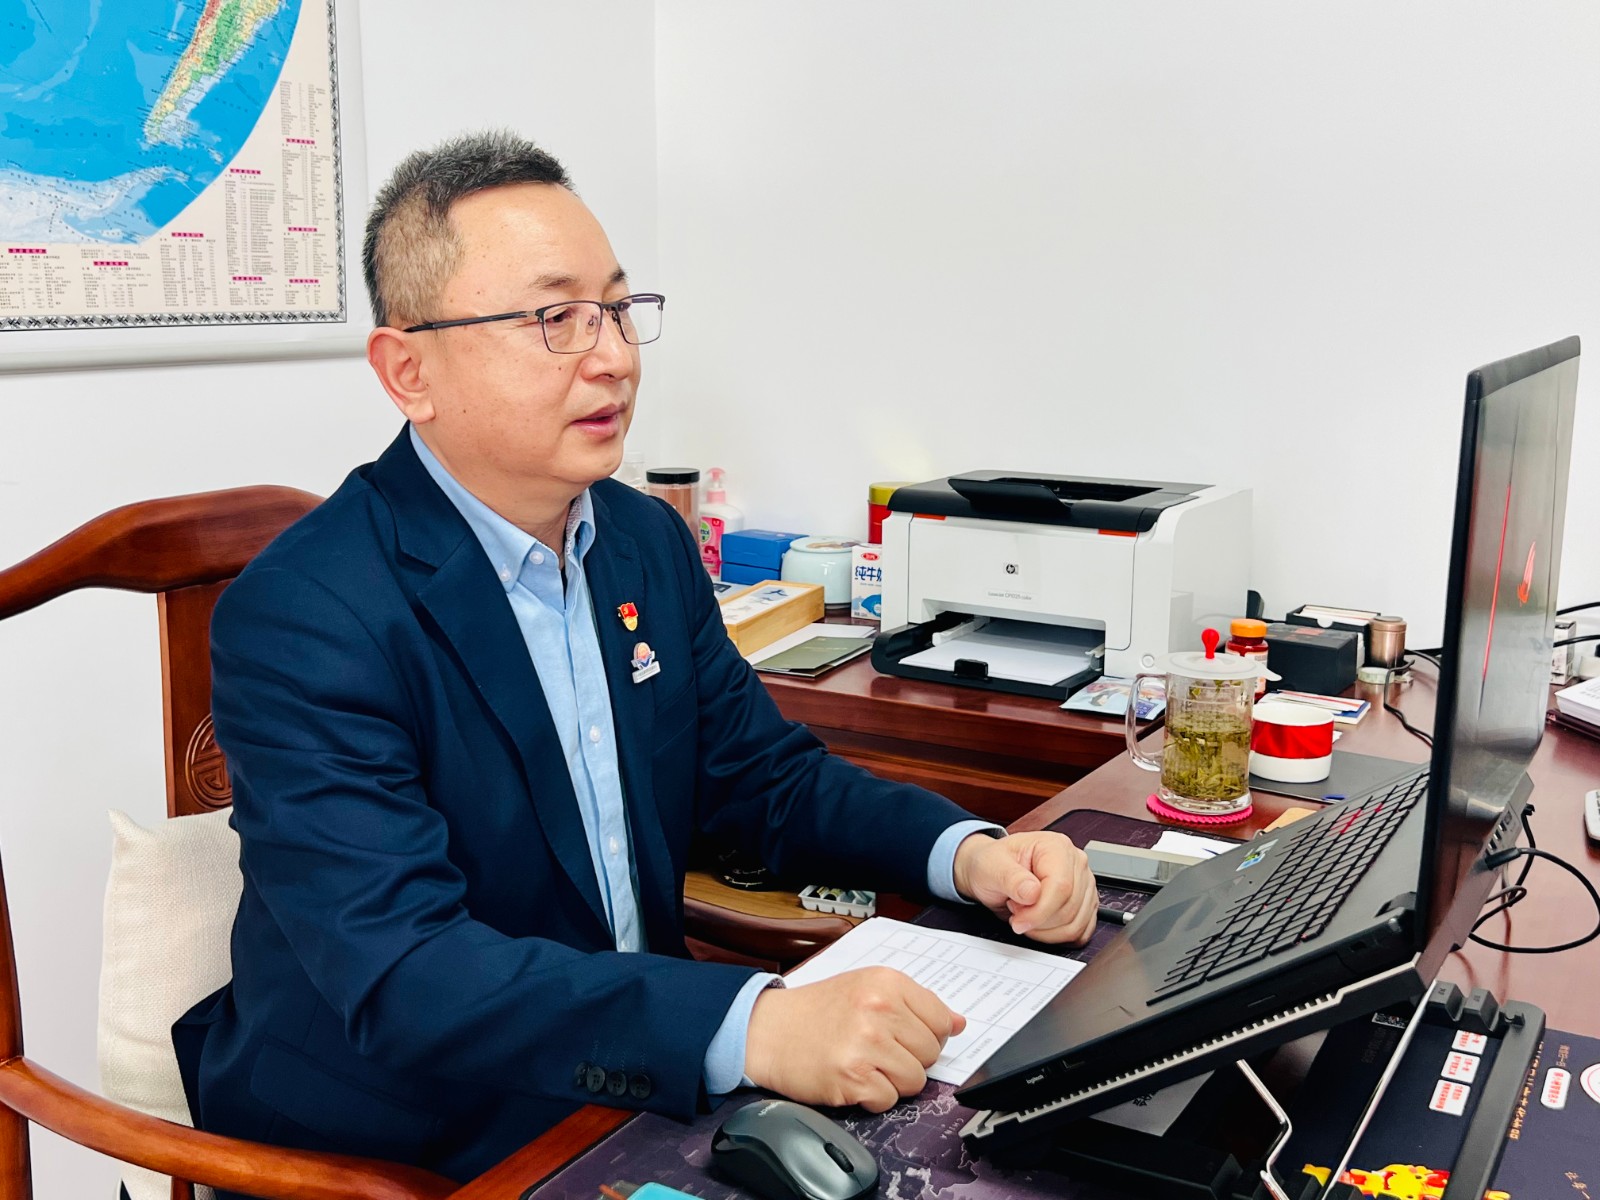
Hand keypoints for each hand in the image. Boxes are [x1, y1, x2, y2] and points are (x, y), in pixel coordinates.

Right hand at [743, 967, 965, 1111]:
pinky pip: (889, 1100)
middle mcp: (879, 1009)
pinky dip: (873, 1097)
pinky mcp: (853, 1078)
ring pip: (915, 1080)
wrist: (768, 1030)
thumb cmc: (817, 1010)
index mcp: (887, 982)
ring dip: (892, 1080)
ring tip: (864, 1063)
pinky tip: (852, 1078)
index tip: (905, 1035)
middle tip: (876, 1049)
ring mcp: (866, 1044)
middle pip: (931, 1053)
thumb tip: (958, 1023)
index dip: (927, 1034)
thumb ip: (915, 1004)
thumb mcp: (867, 988)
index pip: (942, 1020)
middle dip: (908, 1058)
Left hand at [953, 831, 1096, 944]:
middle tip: (1016, 910)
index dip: (1039, 911)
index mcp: (1056, 847)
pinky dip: (1056, 936)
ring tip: (1025, 913)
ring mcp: (1083, 884)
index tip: (1018, 921)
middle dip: (1038, 920)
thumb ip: (1011, 879)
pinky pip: (1080, 931)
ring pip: (1075, 924)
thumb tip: (1032, 893)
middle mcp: (1075, 863)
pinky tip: (1039, 925)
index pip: (1061, 887)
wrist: (993, 871)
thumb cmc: (993, 863)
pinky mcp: (1084, 904)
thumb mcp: (992, 866)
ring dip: (1045, 930)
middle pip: (1069, 908)